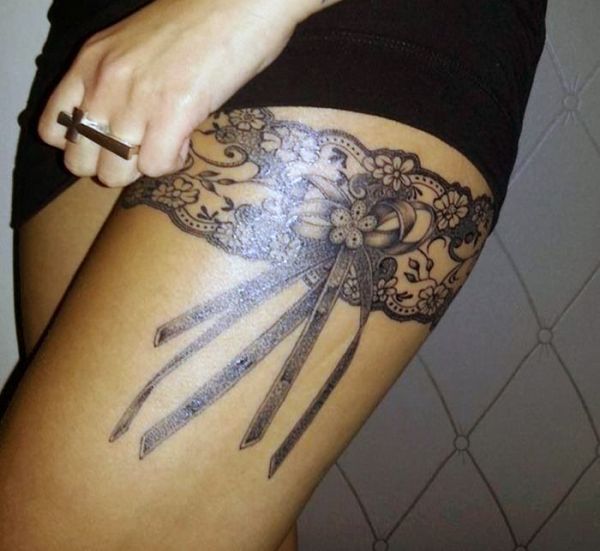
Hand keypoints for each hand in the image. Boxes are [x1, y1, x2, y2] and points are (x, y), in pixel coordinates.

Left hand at [37, 0, 300, 186]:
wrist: (239, 2)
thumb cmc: (198, 20)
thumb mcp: (134, 47)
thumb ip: (118, 83)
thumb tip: (121, 126)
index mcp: (90, 63)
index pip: (53, 130)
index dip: (83, 147)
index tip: (112, 142)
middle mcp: (104, 83)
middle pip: (80, 162)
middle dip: (111, 166)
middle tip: (142, 149)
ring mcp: (135, 99)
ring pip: (114, 173)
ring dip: (142, 168)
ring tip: (167, 143)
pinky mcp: (171, 112)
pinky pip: (155, 167)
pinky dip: (173, 162)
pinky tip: (186, 140)